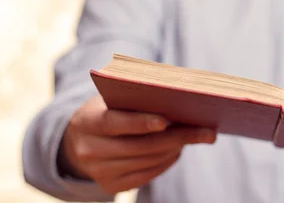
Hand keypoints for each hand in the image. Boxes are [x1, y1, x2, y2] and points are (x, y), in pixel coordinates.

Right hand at [59, 95, 215, 194]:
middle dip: (177, 138)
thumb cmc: (106, 110)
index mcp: (87, 122)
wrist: (77, 142)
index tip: (166, 121)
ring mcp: (99, 172)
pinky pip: (146, 175)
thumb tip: (178, 96)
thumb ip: (136, 97)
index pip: (114, 123)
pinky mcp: (111, 186)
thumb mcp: (111, 99)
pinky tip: (178, 149)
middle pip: (139, 146)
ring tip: (197, 136)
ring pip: (146, 162)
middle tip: (206, 131)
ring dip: (175, 149)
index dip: (140, 122)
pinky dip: (166, 161)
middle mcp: (90, 150)